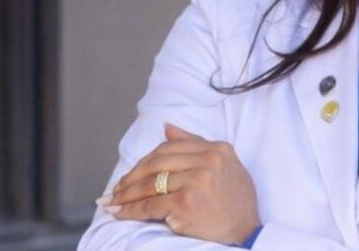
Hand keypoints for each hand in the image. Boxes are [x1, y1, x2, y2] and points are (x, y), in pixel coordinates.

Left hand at [102, 123, 259, 244]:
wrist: (245, 231)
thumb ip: (197, 145)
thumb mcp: (225, 165)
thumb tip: (167, 128)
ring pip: (150, 184)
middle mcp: (208, 161)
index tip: (133, 173)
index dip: (146, 160)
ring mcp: (197, 181)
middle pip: (157, 163)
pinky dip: (131, 210)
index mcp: (217, 149)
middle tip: (117, 189)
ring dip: (126, 194)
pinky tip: (121, 213)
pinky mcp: (186, 202)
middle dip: (132, 177)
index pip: (170, 148)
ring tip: (113, 201)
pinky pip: (150, 205)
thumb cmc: (235, 201)